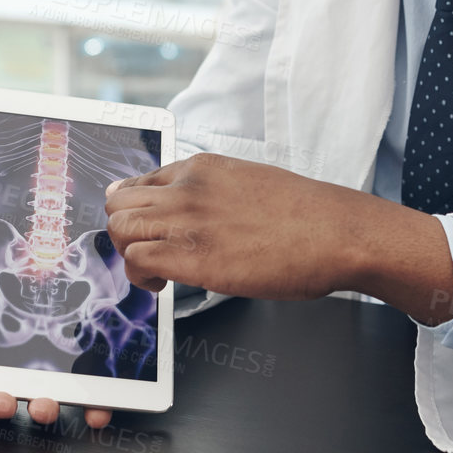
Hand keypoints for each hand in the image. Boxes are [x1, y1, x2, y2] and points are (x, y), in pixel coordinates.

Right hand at [0, 206, 114, 428]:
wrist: (63, 208)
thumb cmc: (9, 229)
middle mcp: (14, 350)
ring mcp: (52, 360)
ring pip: (42, 395)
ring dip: (43, 406)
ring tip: (45, 404)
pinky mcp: (92, 361)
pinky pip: (94, 394)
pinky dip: (96, 408)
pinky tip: (97, 414)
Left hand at [104, 152, 364, 298]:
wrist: (334, 232)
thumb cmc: (304, 215)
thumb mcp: (249, 182)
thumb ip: (213, 191)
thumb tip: (197, 213)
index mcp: (201, 167)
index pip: (137, 182)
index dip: (135, 212)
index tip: (146, 230)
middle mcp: (186, 189)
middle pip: (118, 205)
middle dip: (123, 233)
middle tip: (146, 253)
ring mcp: (187, 221)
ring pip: (120, 231)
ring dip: (128, 255)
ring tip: (155, 272)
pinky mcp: (192, 258)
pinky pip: (136, 261)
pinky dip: (140, 278)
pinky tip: (162, 284)